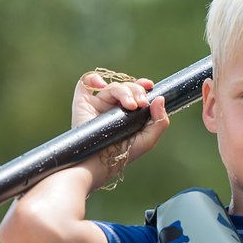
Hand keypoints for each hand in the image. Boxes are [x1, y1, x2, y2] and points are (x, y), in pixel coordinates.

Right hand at [72, 70, 168, 188]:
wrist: (100, 163)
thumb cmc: (122, 155)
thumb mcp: (147, 140)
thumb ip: (159, 121)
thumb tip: (160, 99)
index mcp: (128, 113)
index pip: (136, 92)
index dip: (143, 86)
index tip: (150, 86)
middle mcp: (113, 107)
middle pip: (126, 87)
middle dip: (136, 91)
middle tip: (141, 104)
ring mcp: (98, 104)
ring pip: (112, 86)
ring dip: (124, 91)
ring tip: (130, 105)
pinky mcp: (83, 103)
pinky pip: (85, 82)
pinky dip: (94, 79)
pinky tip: (102, 85)